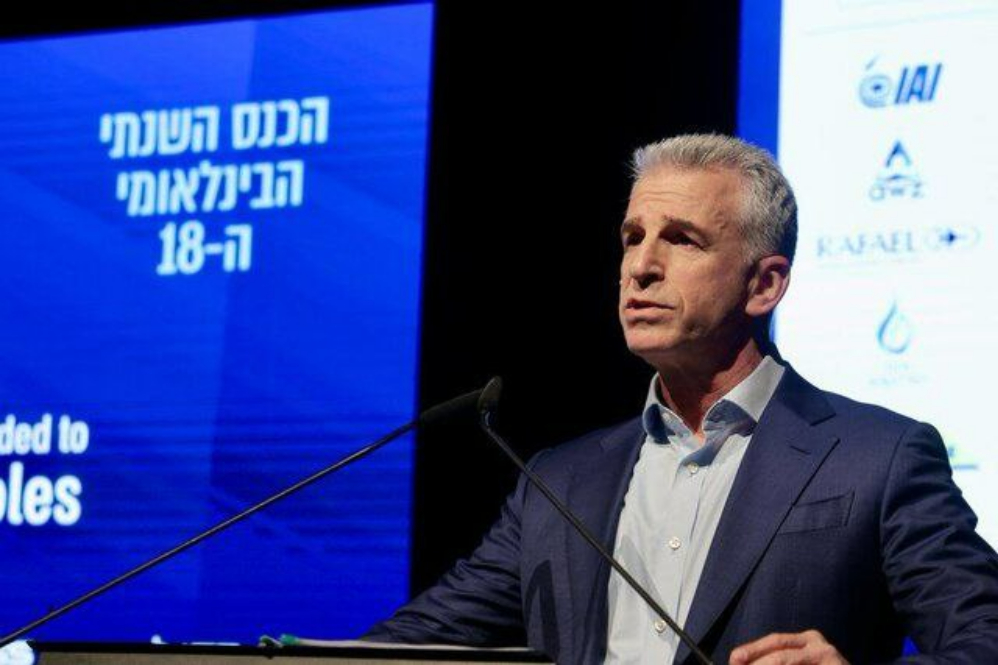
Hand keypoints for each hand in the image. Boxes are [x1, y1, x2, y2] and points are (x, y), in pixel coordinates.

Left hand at [729, 630, 848, 664]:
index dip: (752, 650)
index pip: (774, 642)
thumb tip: (738, 662)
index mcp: (805, 641)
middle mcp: (816, 643)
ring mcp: (827, 654)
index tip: (734, 659)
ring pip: (786, 659)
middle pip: (779, 649)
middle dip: (757, 661)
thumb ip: (772, 662)